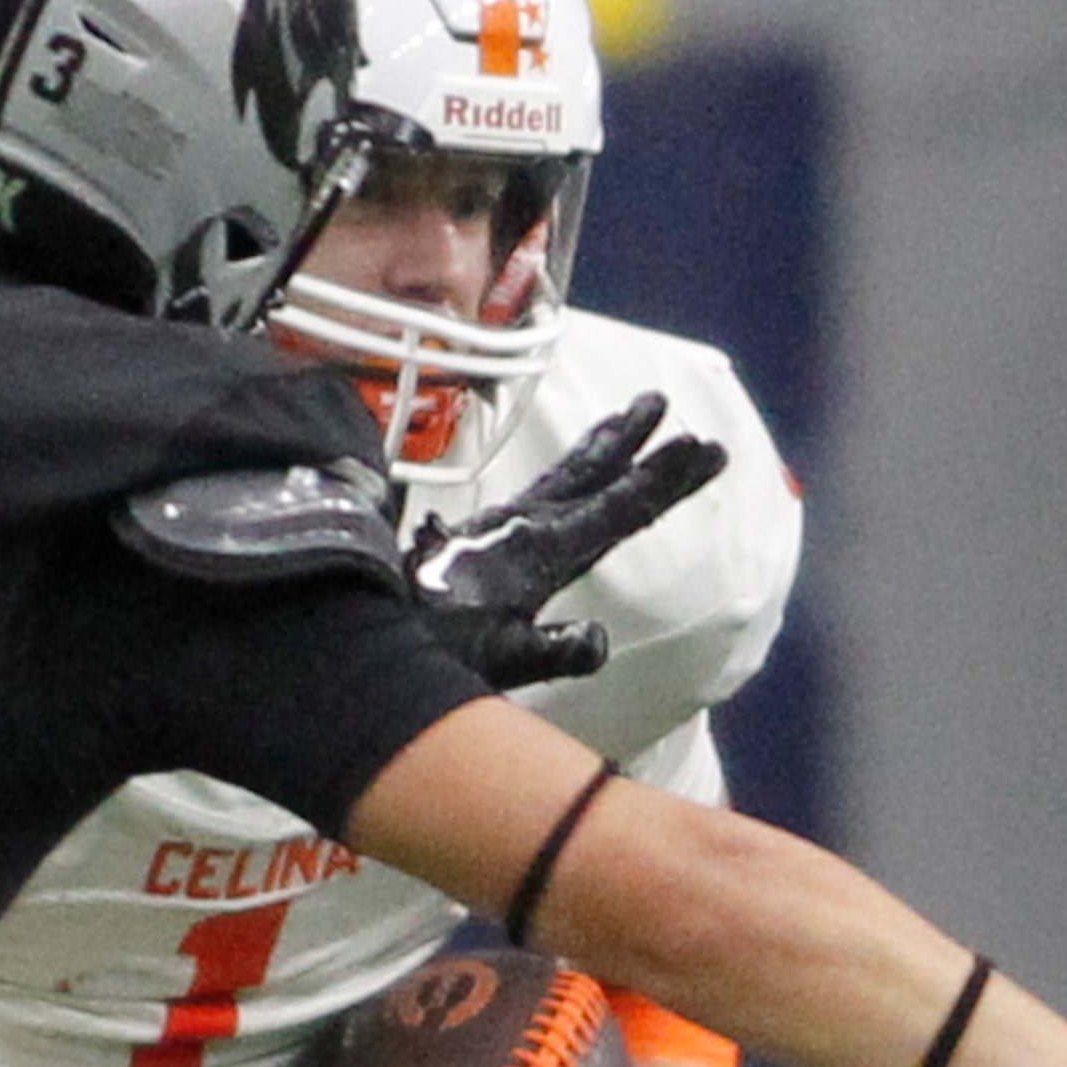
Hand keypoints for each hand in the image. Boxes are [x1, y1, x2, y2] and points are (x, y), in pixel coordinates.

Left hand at [406, 392, 726, 689]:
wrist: (362, 635)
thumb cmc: (436, 652)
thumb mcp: (501, 661)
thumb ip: (552, 652)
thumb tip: (599, 639)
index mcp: (540, 552)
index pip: (619, 509)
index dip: (664, 480)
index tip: (704, 449)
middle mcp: (525, 527)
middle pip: (594, 476)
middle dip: (637, 443)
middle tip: (669, 404)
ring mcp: (503, 525)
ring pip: (568, 473)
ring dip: (605, 443)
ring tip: (635, 410)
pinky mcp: (484, 532)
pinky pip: (543, 487)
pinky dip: (572, 466)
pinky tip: (577, 468)